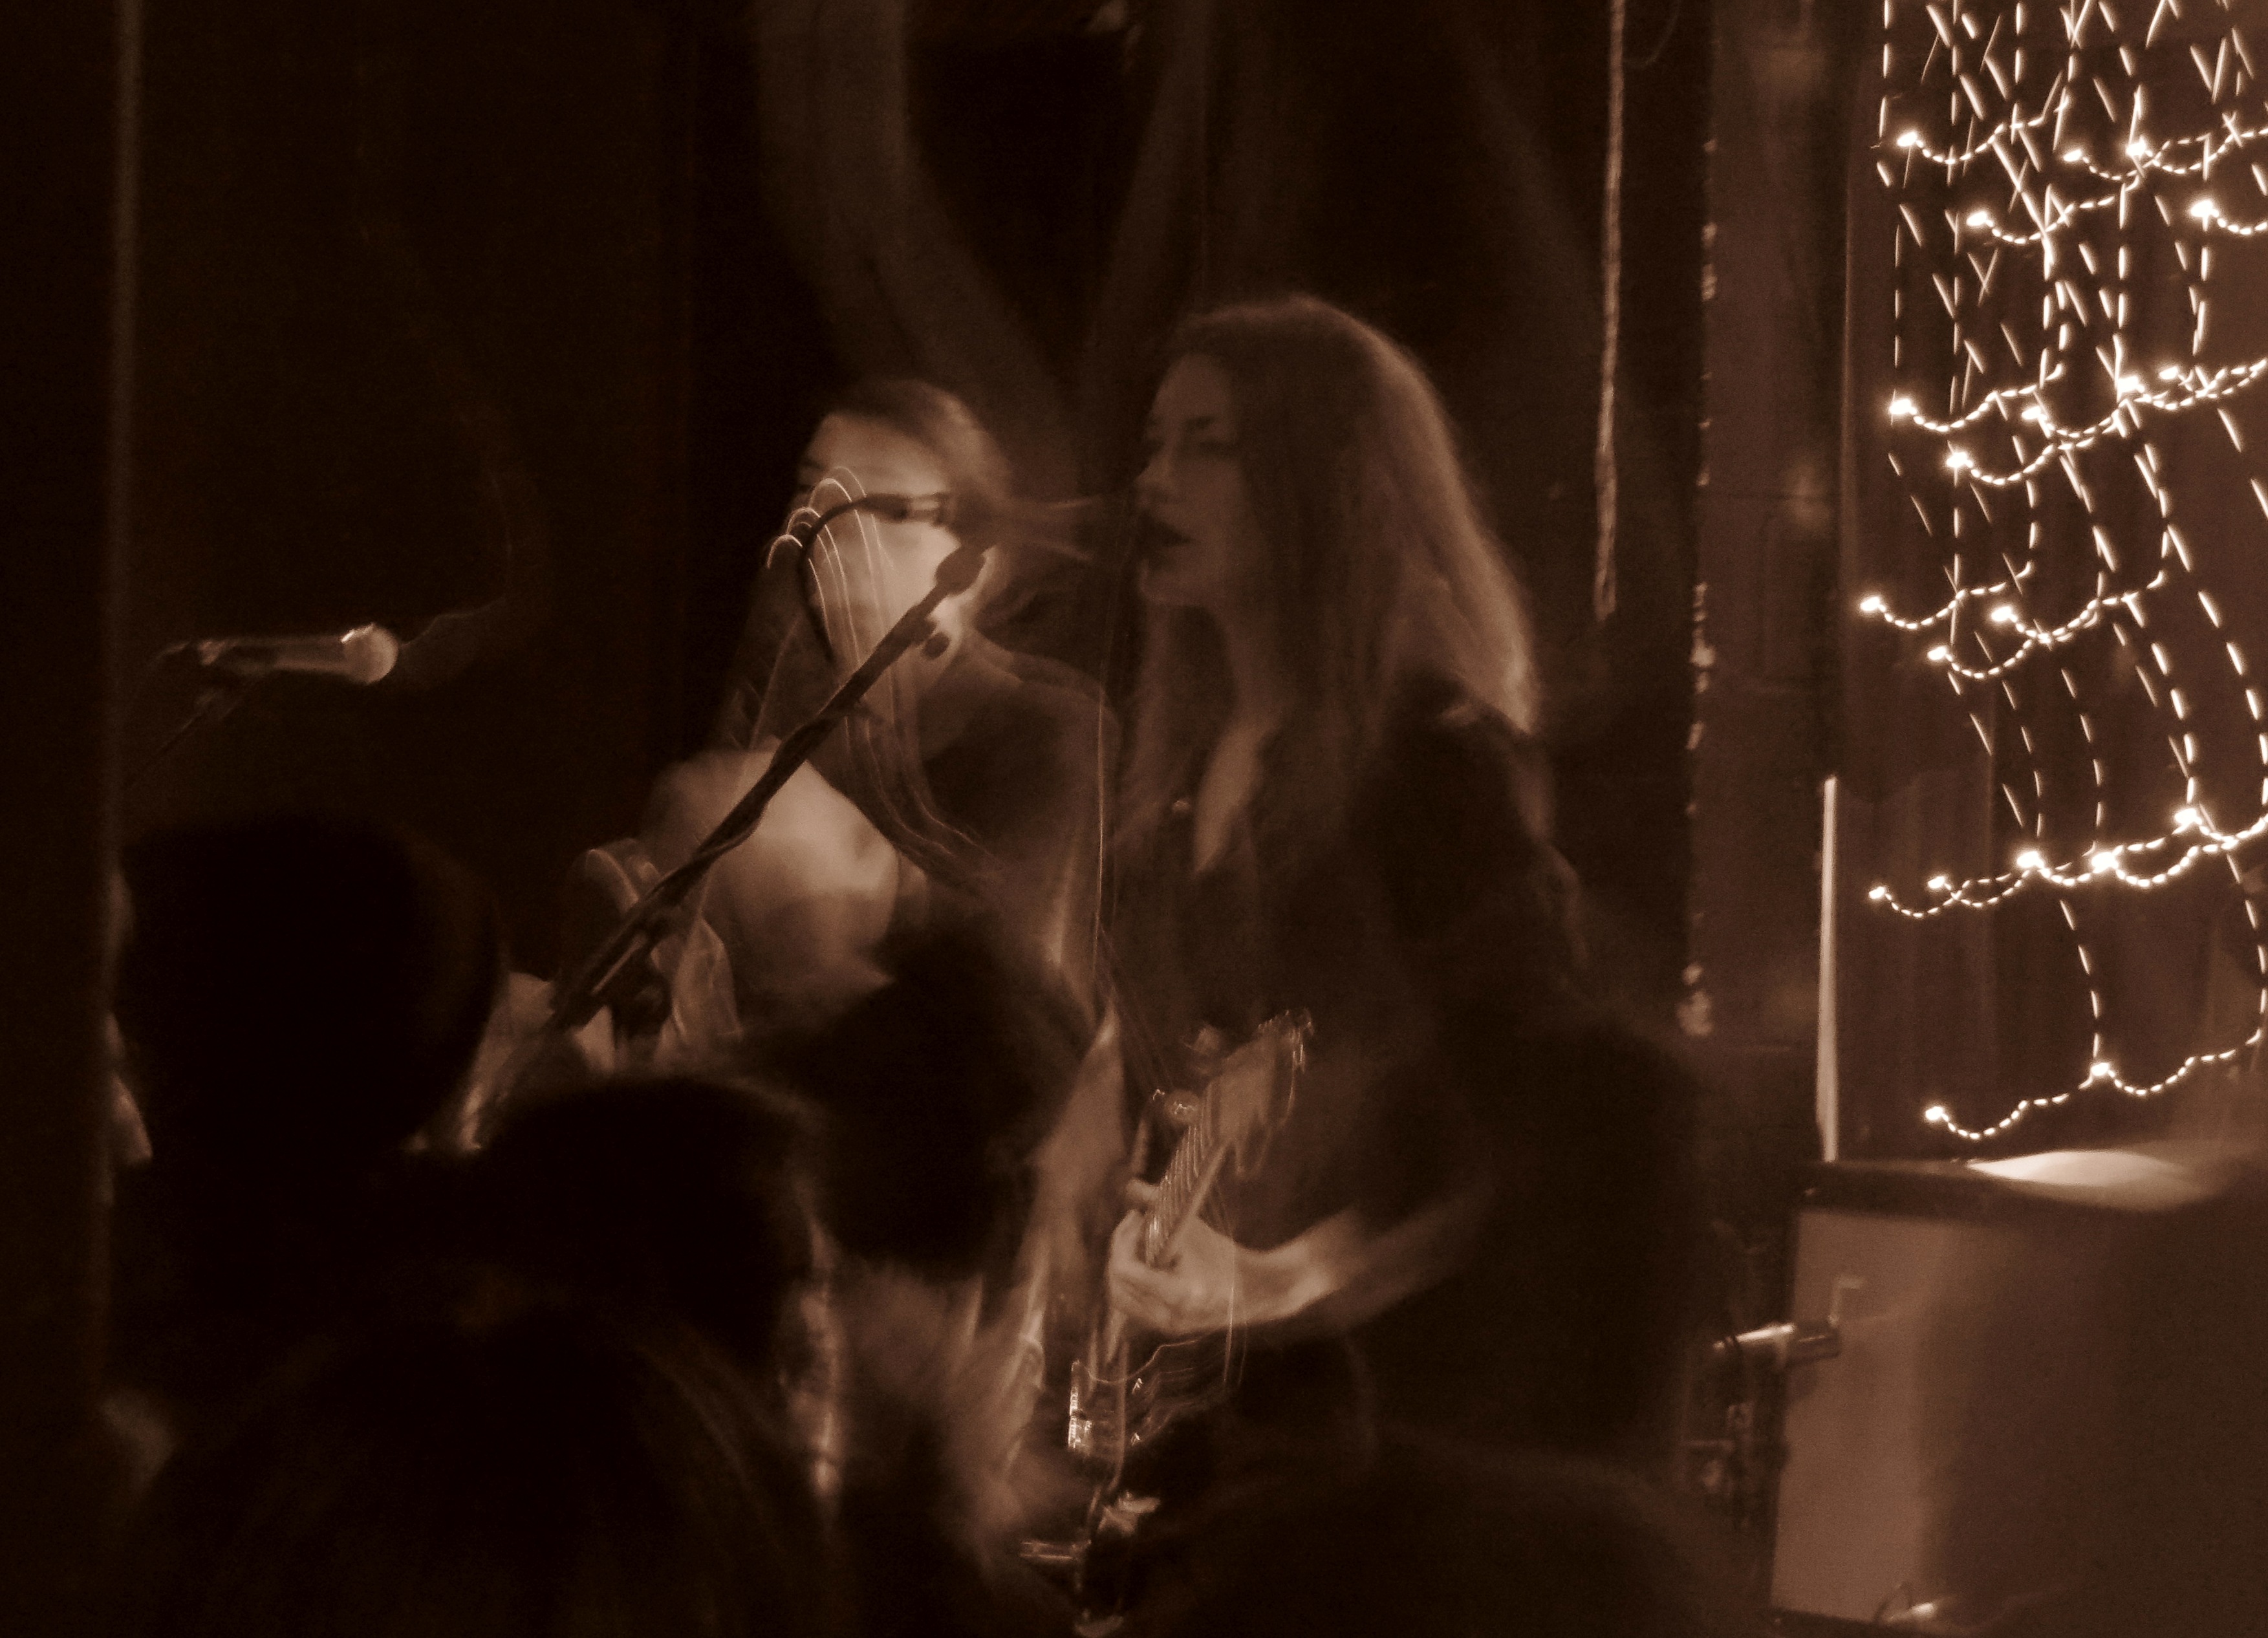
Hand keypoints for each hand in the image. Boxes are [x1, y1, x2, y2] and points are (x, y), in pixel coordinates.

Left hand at [1106, 1181, 1248, 1336]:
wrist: (1252, 1289)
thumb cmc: (1225, 1257)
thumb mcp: (1194, 1228)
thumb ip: (1159, 1205)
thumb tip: (1130, 1185)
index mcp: (1178, 1293)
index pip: (1125, 1270)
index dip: (1123, 1240)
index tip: (1137, 1218)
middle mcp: (1168, 1316)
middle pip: (1117, 1284)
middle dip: (1119, 1250)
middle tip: (1133, 1225)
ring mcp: (1165, 1325)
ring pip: (1120, 1297)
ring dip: (1121, 1266)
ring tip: (1136, 1241)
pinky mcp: (1165, 1326)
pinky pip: (1131, 1305)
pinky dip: (1130, 1282)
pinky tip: (1144, 1260)